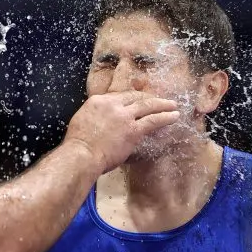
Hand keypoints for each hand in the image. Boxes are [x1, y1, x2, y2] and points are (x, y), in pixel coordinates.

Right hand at [64, 91, 179, 171]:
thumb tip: (103, 122)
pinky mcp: (133, 130)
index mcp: (98, 101)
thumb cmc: (78, 145)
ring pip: (147, 105)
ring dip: (162, 105)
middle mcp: (112, 104)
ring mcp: (124, 116)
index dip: (131, 98)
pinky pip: (153, 120)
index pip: (119, 96)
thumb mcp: (82, 121)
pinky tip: (174, 116)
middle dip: (148, 98)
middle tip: (158, 100)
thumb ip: (95, 117)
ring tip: (172, 105)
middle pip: (134, 97)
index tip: (138, 100)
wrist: (81, 155)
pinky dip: (165, 117)